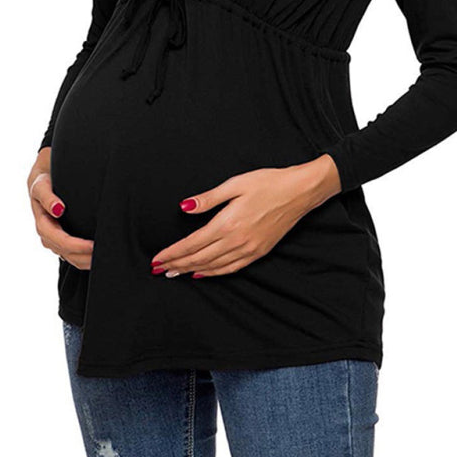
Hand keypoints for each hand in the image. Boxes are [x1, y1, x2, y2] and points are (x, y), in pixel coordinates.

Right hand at [27, 148, 93, 269]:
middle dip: (82, 256)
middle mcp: (47, 233)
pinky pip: (71, 254)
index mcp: (42, 221)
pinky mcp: (62, 238)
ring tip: (102, 260)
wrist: (44, 177)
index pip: (58, 239)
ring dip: (83, 261)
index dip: (74, 245)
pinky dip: (83, 258)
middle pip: (64, 251)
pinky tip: (96, 259)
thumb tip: (58, 209)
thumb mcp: (41, 184)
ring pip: (68, 256)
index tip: (92, 245)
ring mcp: (54, 237)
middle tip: (102, 255)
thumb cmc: (44, 179)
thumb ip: (47, 196)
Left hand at [150, 154, 341, 278]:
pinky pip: (231, 268)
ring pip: (213, 266)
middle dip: (176, 265)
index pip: (192, 244)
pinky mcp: (258, 252)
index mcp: (227, 224)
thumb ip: (208, 199)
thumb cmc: (268, 183)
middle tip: (158, 270)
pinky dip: (214, 273)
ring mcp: (249, 249)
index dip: (172, 253)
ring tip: (174, 273)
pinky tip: (203, 273)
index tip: (157, 259)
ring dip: (191, 270)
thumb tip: (184, 207)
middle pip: (199, 258)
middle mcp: (236, 241)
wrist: (300, 192)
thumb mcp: (235, 184)